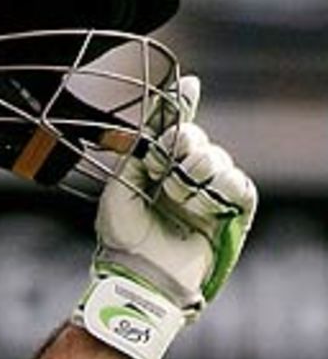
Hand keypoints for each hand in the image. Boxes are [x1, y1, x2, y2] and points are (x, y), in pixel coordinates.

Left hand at [73, 77, 256, 358]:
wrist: (141, 274)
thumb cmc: (123, 237)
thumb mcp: (120, 189)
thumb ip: (138, 155)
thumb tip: (156, 131)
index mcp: (157, 169)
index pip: (174, 131)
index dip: (182, 108)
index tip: (189, 84)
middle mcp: (184, 177)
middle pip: (198, 140)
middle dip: (183, 147)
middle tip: (167, 169)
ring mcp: (209, 194)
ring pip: (219, 160)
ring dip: (196, 176)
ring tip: (176, 198)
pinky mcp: (231, 213)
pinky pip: (238, 186)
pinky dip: (219, 190)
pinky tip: (201, 204)